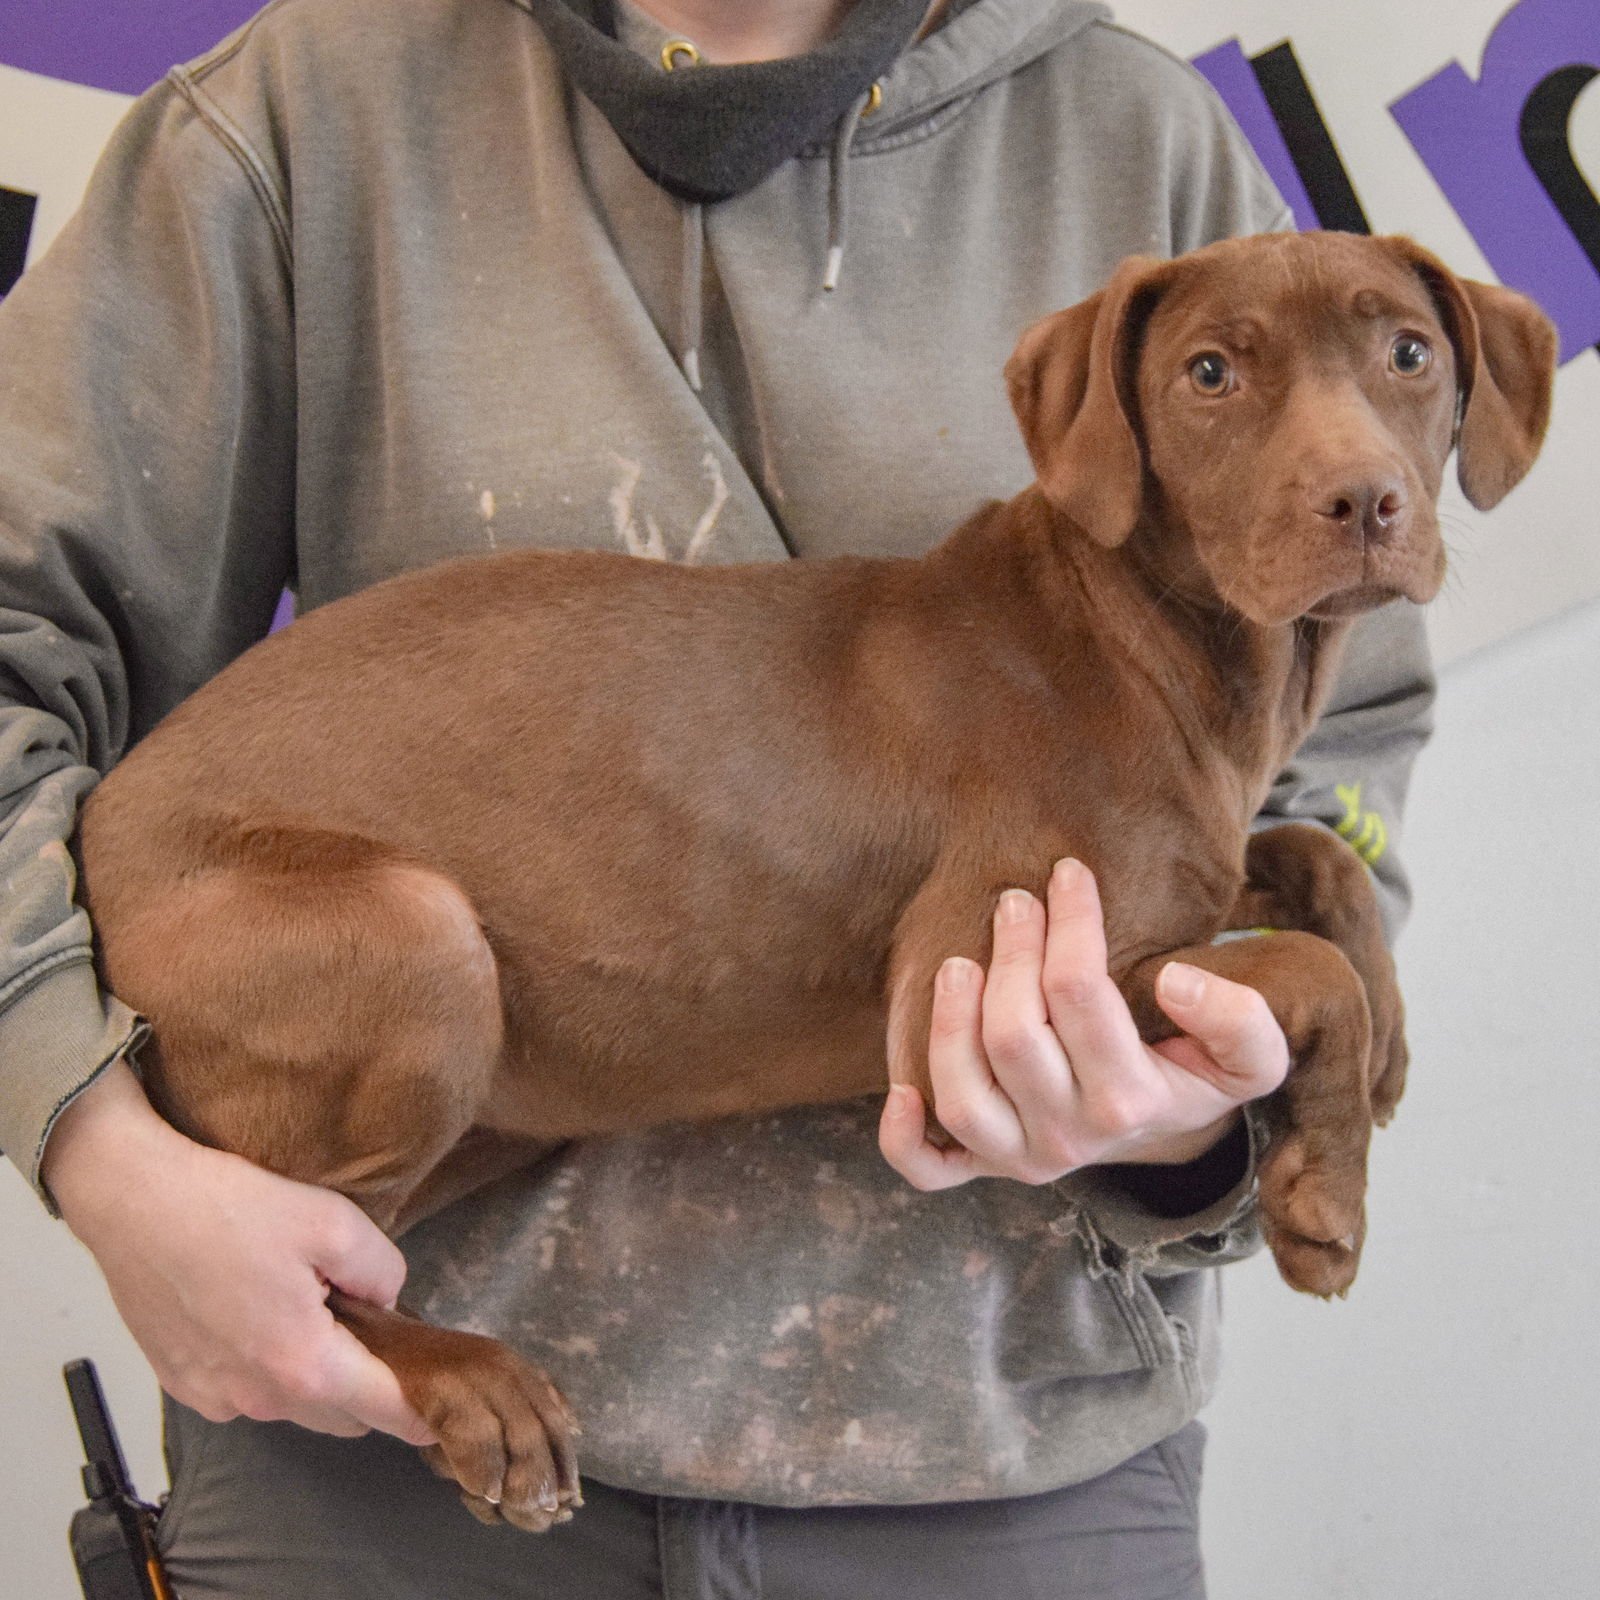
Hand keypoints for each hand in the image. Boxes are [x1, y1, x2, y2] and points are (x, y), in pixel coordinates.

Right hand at [43, 1060, 433, 1442]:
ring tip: (317, 1311)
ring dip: (317, 1377)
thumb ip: (382, 1271)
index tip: (445, 1412)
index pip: (383, 1409)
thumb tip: (387, 1300)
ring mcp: (214, 1395)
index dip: (420, 1411)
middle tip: (381, 1331)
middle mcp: (257, 1397)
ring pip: (293, 1406)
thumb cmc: (230, 1209)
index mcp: (303, 1365)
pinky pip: (246, 1392)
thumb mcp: (335, 1223)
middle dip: (370, 1387)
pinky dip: (268, 1368)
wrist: (135, 1201)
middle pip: (340, 1415)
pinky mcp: (182, 1382)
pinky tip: (264, 1314)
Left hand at [878, 858, 1288, 1189]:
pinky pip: (929, 1170)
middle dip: (1010, 953)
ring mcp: (1019, 1156)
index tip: (1069, 873)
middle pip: (1014, 1036)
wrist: (1164, 1130)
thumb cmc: (1193, 1071)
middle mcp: (1069, 1136)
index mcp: (1131, 1101)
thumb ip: (1240, 1021)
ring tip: (958, 962)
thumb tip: (1179, 982)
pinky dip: (903, 1137)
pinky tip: (901, 1089)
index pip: (1081, 996)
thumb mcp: (1250, 1057)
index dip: (1071, 923)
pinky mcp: (983, 1165)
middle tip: (1014, 901)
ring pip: (961, 1096)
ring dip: (949, 1022)